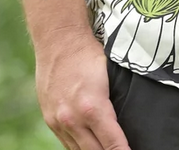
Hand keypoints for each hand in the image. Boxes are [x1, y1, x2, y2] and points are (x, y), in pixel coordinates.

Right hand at [34, 32, 131, 149]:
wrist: (58, 39)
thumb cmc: (87, 54)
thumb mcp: (109, 75)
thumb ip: (115, 102)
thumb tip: (128, 120)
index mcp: (92, 107)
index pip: (113, 144)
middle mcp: (73, 119)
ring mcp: (59, 122)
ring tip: (108, 149)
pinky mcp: (50, 120)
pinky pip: (67, 144)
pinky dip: (80, 147)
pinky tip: (90, 146)